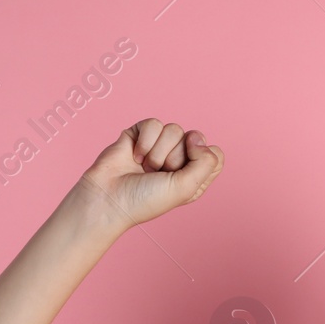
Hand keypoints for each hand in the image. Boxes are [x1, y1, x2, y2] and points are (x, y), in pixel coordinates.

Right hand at [75, 118, 224, 230]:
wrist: (109, 197)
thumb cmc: (146, 199)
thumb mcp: (186, 188)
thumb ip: (205, 163)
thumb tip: (198, 136)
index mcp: (195, 175)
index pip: (215, 154)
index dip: (203, 157)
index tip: (186, 171)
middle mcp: (180, 159)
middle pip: (195, 138)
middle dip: (175, 157)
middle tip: (159, 174)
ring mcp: (160, 146)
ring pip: (174, 129)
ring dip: (158, 152)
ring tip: (146, 168)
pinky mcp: (140, 134)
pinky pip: (154, 124)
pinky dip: (144, 142)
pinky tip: (135, 157)